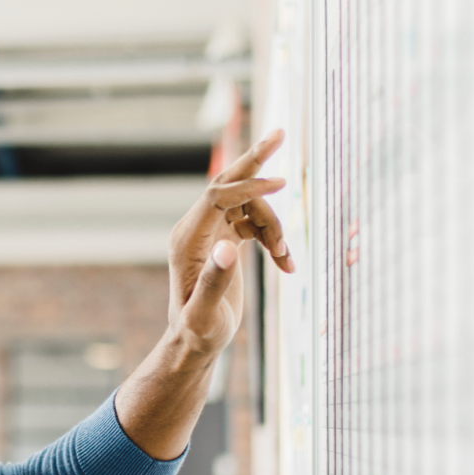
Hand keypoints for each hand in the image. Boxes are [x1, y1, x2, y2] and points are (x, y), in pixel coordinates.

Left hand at [167, 130, 294, 356]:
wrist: (195, 343)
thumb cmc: (198, 333)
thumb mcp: (204, 315)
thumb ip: (214, 282)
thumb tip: (229, 247)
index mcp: (186, 239)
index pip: (217, 196)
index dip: (249, 187)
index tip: (283, 184)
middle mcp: (195, 229)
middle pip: (227, 183)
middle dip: (256, 160)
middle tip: (282, 132)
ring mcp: (211, 232)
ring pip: (251, 207)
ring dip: (276, 227)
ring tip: (287, 259)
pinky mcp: (225, 240)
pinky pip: (255, 223)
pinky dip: (274, 238)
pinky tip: (287, 264)